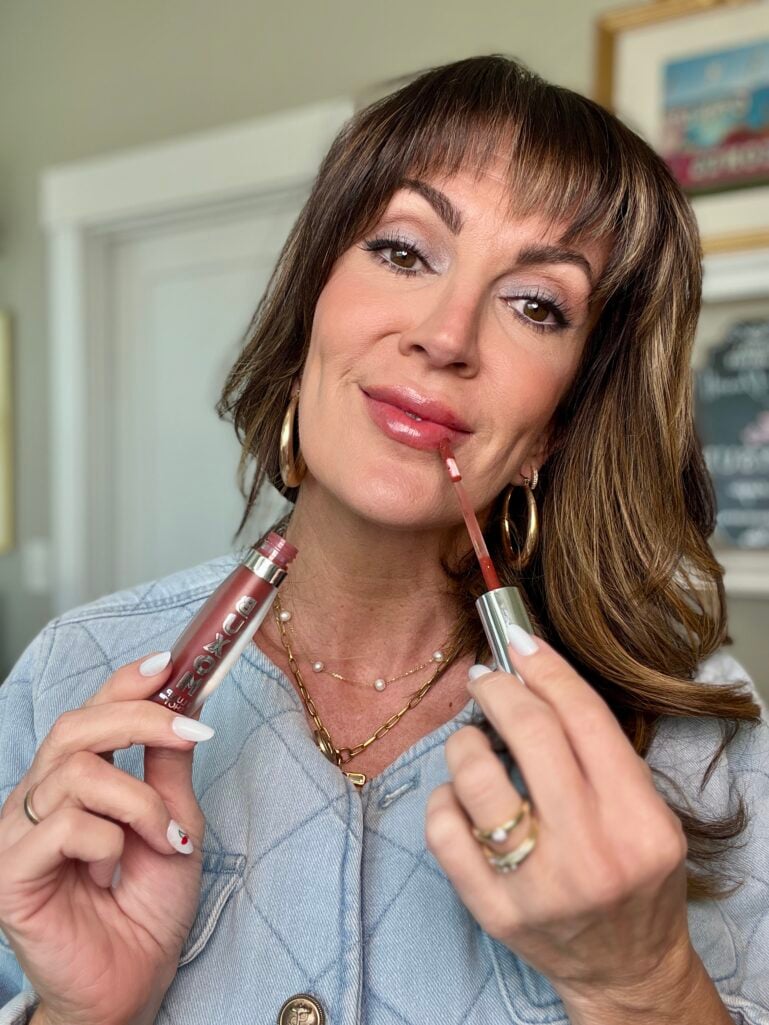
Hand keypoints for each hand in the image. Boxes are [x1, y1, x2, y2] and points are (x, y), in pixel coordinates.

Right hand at [0, 653, 211, 1024]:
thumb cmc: (148, 907)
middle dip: (141, 719)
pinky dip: (108, 841)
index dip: (125, 682)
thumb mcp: (174, 821)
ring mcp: (18, 834)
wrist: (132, 983)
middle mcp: (37, 799)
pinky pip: (65, 826)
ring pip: (78, 773)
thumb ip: (168, 766)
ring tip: (164, 839)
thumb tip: (185, 703)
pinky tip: (112, 874)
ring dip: (139, 801)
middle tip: (191, 732)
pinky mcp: (11, 872)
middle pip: (76, 727)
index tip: (169, 664)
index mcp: (72, 783)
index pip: (89, 712)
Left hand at [425, 627, 692, 1007]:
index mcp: (638, 821)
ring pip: (476, 778)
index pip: (584, 717)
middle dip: (498, 689)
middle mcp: (591, 851)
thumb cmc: (635, 876)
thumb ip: (601, 753)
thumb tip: (533, 676)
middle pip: (531, 734)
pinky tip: (459, 798)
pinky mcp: (493, 909)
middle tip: (486, 678)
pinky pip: (444, 831)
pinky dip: (444, 799)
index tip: (519, 641)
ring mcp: (538, 885)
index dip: (546, 668)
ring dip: (465, 743)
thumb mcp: (647, 812)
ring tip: (471, 742)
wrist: (626, 968)